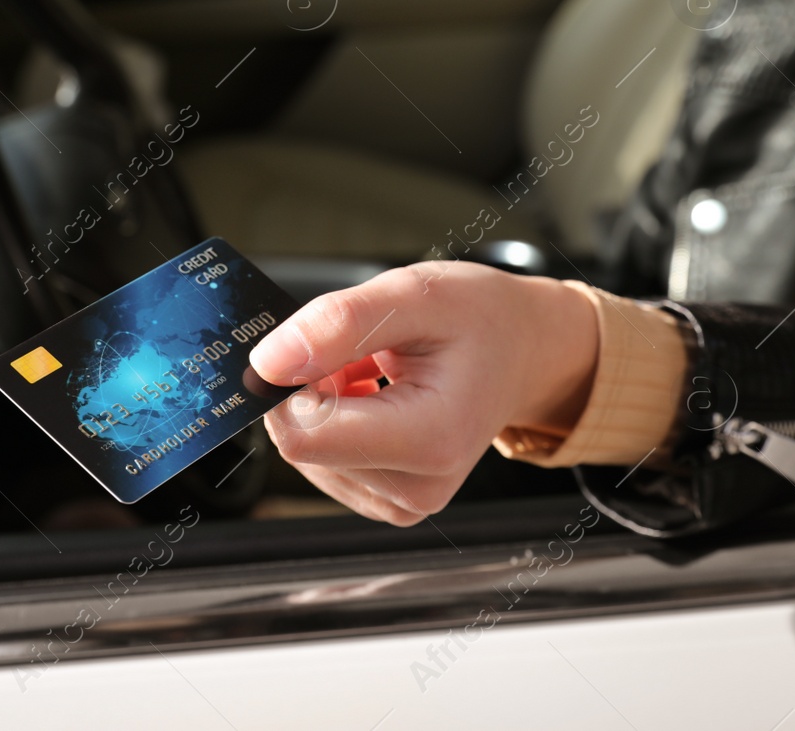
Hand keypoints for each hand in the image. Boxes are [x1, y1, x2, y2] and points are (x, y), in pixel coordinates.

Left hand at [252, 261, 597, 524]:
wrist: (524, 350)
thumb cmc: (483, 319)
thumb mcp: (416, 293)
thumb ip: (341, 323)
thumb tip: (269, 362)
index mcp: (430, 439)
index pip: (305, 434)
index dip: (292, 382)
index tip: (322, 342)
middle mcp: (418, 487)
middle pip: (303, 443)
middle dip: (313, 386)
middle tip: (363, 350)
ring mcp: (405, 501)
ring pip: (308, 451)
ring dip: (327, 400)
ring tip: (377, 370)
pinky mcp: (390, 500)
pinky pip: (325, 461)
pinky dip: (338, 419)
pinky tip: (375, 394)